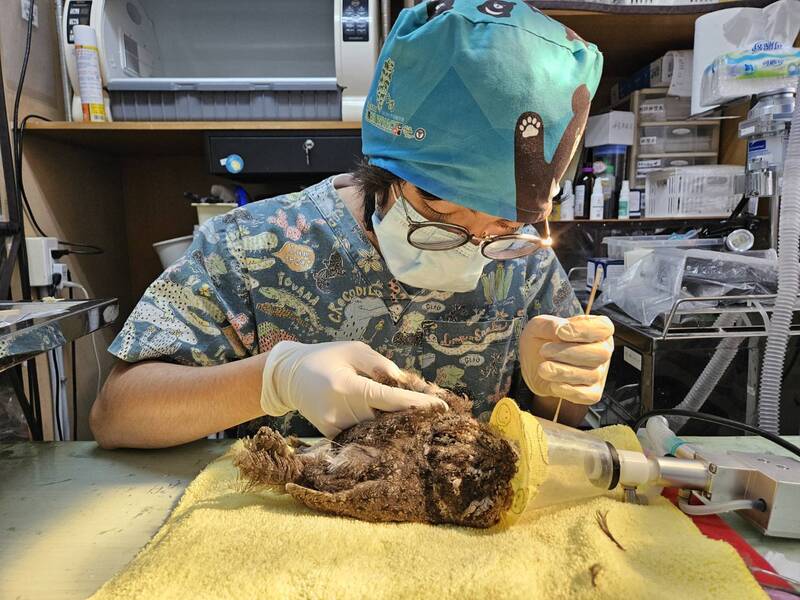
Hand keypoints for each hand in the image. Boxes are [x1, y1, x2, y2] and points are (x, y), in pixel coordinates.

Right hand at [260, 341, 447, 437]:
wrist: (290, 376)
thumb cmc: (326, 357)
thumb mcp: (354, 350)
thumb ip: (381, 365)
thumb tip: (406, 382)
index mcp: (347, 387)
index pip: (390, 399)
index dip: (417, 404)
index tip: (441, 407)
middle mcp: (341, 412)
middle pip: (387, 418)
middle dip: (411, 415)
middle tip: (437, 412)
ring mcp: (335, 428)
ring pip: (376, 429)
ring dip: (397, 423)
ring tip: (419, 418)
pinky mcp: (332, 436)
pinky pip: (363, 434)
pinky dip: (378, 428)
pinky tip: (393, 422)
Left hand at [518, 315, 613, 404]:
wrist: (532, 364)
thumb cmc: (541, 340)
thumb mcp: (539, 326)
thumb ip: (550, 325)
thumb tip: (562, 329)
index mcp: (596, 330)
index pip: (604, 327)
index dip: (584, 330)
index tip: (560, 332)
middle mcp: (602, 351)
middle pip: (601, 353)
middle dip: (569, 352)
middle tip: (544, 351)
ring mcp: (599, 373)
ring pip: (592, 374)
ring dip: (563, 371)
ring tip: (542, 368)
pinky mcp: (592, 392)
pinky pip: (588, 395)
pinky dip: (569, 390)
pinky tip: (553, 384)